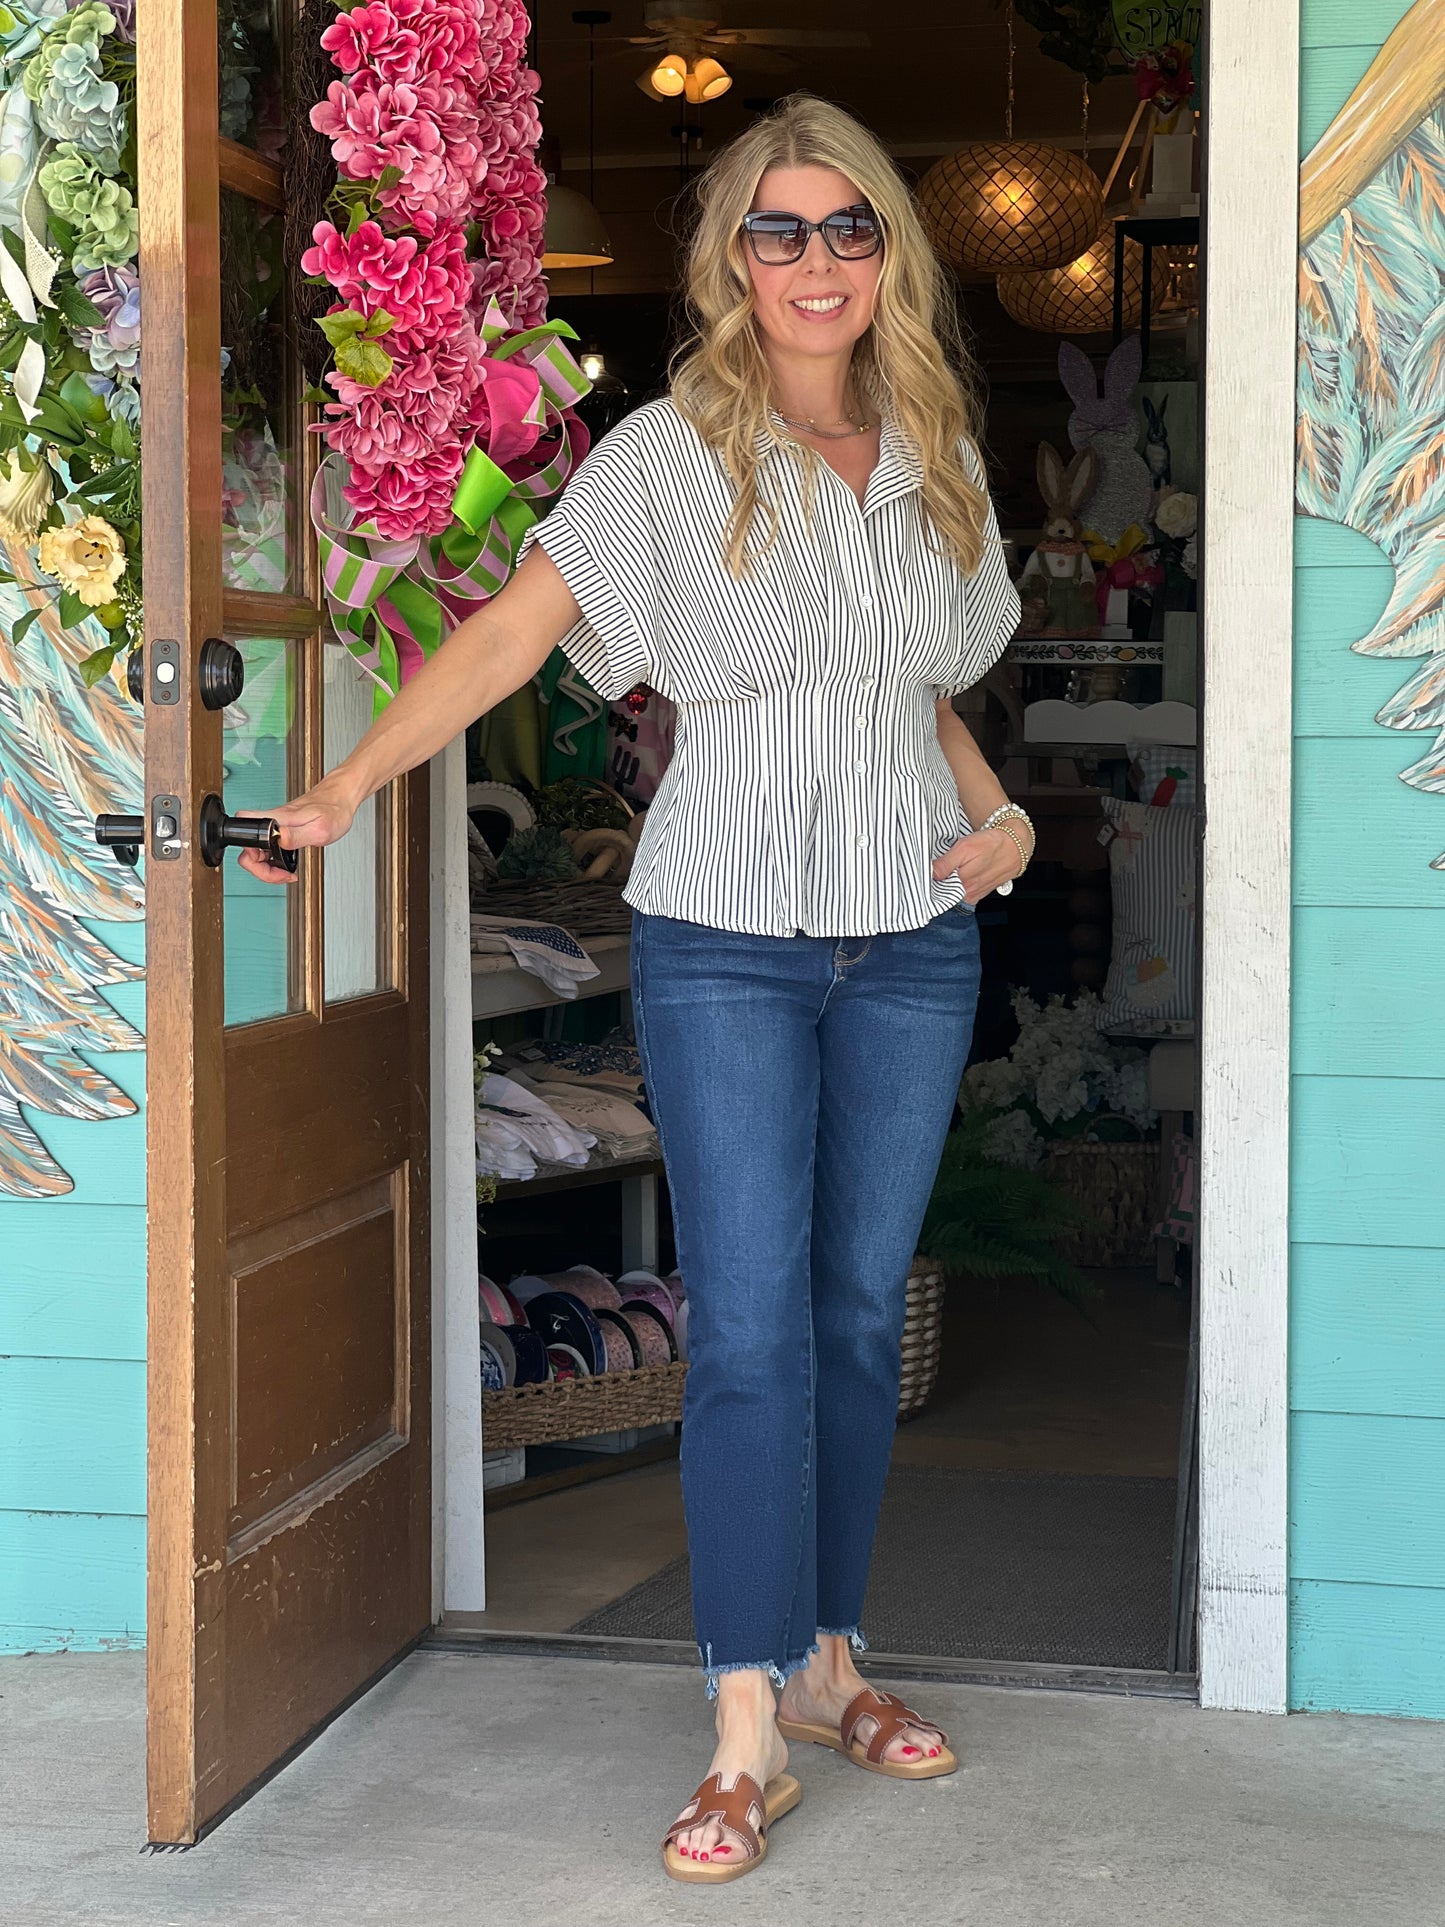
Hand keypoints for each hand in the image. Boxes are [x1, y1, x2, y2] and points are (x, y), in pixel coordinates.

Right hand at [235, 779, 358, 884]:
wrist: (339, 800)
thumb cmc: (332, 811)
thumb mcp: (319, 829)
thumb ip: (296, 836)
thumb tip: (278, 839)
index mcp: (277, 819)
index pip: (245, 836)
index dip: (254, 858)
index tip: (275, 865)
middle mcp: (271, 822)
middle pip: (246, 850)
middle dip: (260, 869)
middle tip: (280, 873)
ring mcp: (274, 827)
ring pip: (255, 853)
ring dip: (268, 868)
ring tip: (285, 872)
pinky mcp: (280, 832)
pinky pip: (267, 851)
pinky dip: (275, 863)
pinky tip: (287, 865)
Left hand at [932, 827, 1025, 901]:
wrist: (1014, 846)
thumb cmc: (991, 845)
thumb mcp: (964, 848)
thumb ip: (945, 864)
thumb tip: (930, 874)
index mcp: (962, 886)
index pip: (935, 890)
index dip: (928, 878)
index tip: (926, 869)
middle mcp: (967, 895)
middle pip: (942, 892)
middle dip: (937, 880)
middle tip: (941, 864)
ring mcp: (973, 896)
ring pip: (951, 892)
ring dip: (948, 881)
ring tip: (954, 866)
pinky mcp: (978, 894)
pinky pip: (961, 892)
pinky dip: (957, 883)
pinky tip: (962, 872)